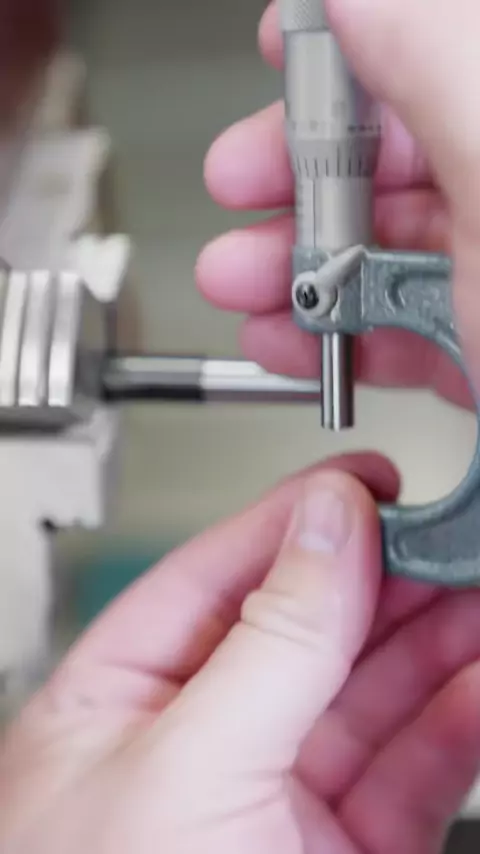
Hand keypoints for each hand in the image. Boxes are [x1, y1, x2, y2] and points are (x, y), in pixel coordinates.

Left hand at [2, 455, 479, 853]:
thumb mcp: (183, 770)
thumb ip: (266, 639)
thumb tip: (325, 523)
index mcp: (120, 704)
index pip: (216, 575)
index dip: (294, 519)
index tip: (365, 483)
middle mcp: (198, 743)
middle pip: (303, 626)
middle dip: (380, 575)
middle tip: (446, 533)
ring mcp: (273, 801)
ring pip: (366, 694)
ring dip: (430, 639)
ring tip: (478, 587)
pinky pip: (409, 771)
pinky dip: (456, 722)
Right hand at [196, 0, 479, 410]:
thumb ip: (434, 65)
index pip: (433, 55)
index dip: (348, 46)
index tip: (280, 45)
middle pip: (395, 162)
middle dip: (297, 177)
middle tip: (236, 185)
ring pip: (386, 253)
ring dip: (295, 266)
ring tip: (235, 280)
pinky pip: (398, 331)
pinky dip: (333, 338)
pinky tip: (285, 342)